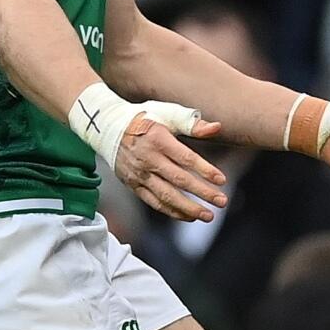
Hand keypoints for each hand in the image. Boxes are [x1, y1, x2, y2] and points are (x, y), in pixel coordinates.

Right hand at [112, 112, 228, 221]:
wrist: (107, 127)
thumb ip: (192, 123)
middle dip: (202, 193)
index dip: (205, 170)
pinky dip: (172, 211)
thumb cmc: (143, 119)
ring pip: (166, 195)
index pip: (185, 158)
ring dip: (189, 208)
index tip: (222, 180)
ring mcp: (139, 174)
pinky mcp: (133, 185)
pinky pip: (154, 202)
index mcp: (158, 139)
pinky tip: (189, 216)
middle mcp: (148, 158)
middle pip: (179, 180)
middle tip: (222, 201)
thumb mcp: (166, 113)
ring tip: (208, 215)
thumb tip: (216, 127)